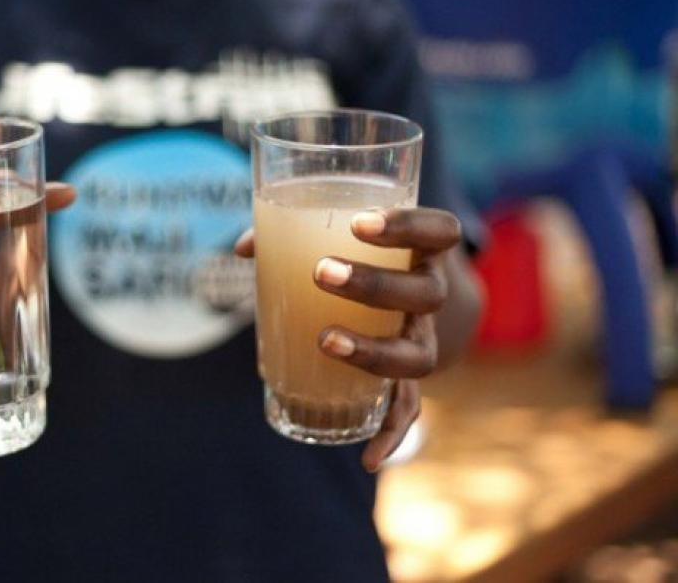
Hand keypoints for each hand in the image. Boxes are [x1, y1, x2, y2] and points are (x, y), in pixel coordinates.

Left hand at [234, 207, 460, 471]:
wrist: (403, 296)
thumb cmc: (359, 255)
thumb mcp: (334, 237)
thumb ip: (288, 234)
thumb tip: (243, 248)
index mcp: (423, 250)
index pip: (439, 230)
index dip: (408, 225)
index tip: (357, 224)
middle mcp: (430, 295)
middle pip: (423, 293)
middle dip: (373, 285)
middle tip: (319, 272)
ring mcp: (421, 339)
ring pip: (419, 355)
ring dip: (375, 352)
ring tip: (326, 342)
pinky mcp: (404, 378)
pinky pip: (406, 409)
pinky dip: (390, 435)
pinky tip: (367, 457)